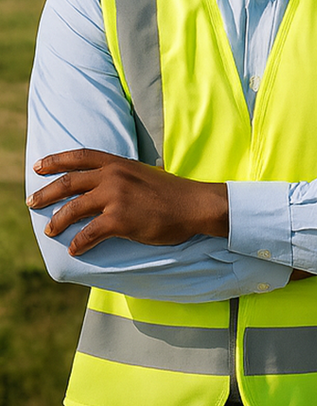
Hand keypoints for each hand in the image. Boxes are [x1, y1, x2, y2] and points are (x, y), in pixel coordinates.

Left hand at [29, 150, 227, 255]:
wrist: (195, 205)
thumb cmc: (173, 193)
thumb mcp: (143, 173)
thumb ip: (122, 175)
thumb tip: (106, 184)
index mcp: (118, 163)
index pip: (78, 156)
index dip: (54, 161)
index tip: (38, 167)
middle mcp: (113, 176)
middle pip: (67, 182)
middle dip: (45, 193)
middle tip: (32, 202)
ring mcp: (116, 198)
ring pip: (72, 209)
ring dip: (57, 221)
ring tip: (50, 229)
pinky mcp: (120, 220)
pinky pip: (89, 234)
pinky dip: (78, 243)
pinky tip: (75, 249)